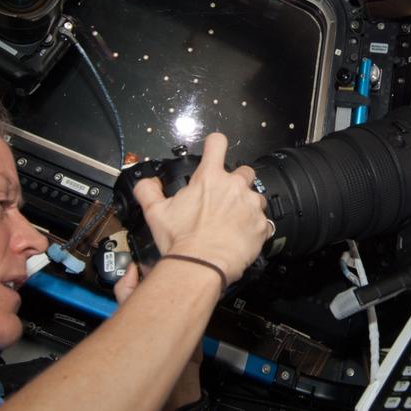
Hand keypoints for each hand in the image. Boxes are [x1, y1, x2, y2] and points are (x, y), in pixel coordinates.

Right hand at [131, 132, 269, 283]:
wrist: (200, 266)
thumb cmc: (181, 241)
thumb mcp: (156, 213)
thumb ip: (148, 191)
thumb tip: (147, 183)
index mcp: (209, 178)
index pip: (217, 143)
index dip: (215, 144)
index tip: (215, 149)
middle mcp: (233, 187)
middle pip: (244, 171)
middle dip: (236, 182)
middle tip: (224, 199)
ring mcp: (250, 205)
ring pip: (255, 197)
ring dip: (246, 206)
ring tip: (232, 222)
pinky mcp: (261, 225)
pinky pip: (263, 222)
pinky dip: (254, 228)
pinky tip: (241, 237)